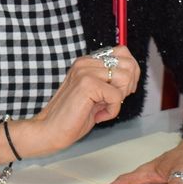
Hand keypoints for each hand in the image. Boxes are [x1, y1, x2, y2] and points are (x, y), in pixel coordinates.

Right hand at [19, 46, 140, 156]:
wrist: (50, 130)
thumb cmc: (73, 116)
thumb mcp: (97, 94)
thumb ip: (111, 81)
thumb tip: (132, 74)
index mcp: (87, 62)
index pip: (123, 53)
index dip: (130, 74)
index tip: (119, 91)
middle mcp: (85, 63)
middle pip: (129, 65)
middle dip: (127, 87)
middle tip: (110, 102)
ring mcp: (85, 71)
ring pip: (125, 79)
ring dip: (118, 99)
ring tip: (102, 107)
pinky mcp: (87, 84)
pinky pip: (117, 96)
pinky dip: (111, 111)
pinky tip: (97, 115)